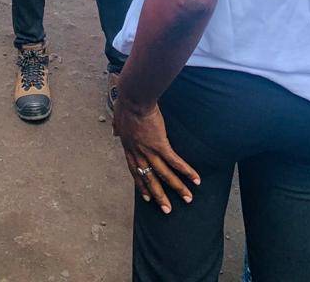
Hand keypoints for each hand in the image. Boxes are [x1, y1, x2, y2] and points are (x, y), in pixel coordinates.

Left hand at [113, 99, 200, 213]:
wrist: (134, 99)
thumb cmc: (126, 105)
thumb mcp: (118, 119)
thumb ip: (118, 128)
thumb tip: (114, 131)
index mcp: (129, 148)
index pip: (135, 171)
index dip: (141, 185)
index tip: (146, 198)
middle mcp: (139, 153)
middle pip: (150, 178)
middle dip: (159, 195)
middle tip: (167, 209)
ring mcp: (150, 151)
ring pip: (164, 174)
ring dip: (177, 187)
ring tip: (187, 199)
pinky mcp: (161, 145)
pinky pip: (175, 162)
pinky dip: (186, 171)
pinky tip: (195, 179)